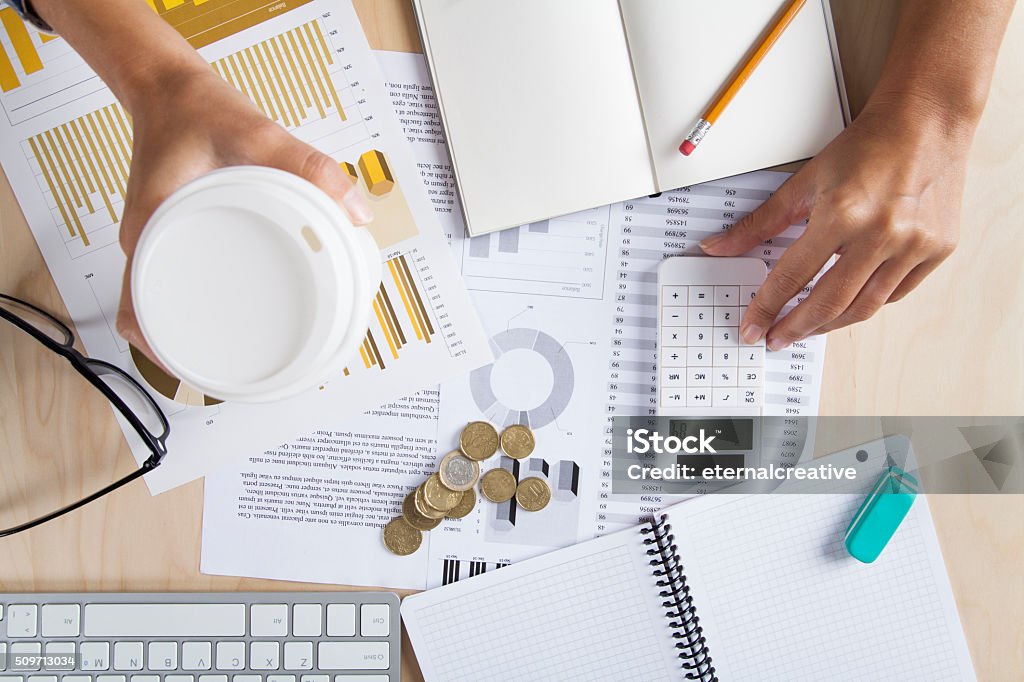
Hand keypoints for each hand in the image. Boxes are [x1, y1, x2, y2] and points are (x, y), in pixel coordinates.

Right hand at [114, 67, 371, 362]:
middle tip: (239, 369)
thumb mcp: (257, 132)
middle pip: (153, 316)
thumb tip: (357, 209)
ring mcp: (157, 242)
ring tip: (247, 348)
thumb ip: (309, 165)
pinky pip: (181, 277)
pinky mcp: (174, 234)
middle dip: (187, 350)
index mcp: (147, 230)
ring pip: (164, 301)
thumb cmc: (199, 109)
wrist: (170, 87)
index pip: (137, 309)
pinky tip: (244, 304)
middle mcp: (145, 244)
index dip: (161, 350)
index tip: (197, 371)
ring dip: (194, 328)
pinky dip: (204, 298)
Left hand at [699, 100, 967, 350]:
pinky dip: (867, 303)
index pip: (792, 276)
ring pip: (864, 307)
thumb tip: (718, 247)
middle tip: (777, 339)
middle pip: (829, 303)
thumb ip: (760, 223)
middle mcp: (881, 234)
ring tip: (807, 328)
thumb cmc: (866, 147)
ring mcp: (914, 245)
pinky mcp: (938, 250)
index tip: (753, 328)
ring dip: (830, 324)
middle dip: (797, 328)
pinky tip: (847, 305)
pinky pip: (895, 294)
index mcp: (843, 214)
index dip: (767, 307)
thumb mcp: (805, 182)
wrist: (926, 123)